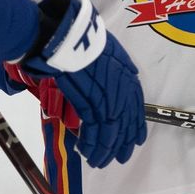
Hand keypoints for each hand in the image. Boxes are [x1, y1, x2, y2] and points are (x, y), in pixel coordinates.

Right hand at [19, 0, 146, 168]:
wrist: (59, 32)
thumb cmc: (76, 36)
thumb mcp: (103, 44)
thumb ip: (116, 62)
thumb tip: (128, 74)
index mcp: (125, 71)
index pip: (136, 105)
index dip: (136, 125)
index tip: (135, 140)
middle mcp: (121, 85)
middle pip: (125, 121)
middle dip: (121, 142)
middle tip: (118, 158)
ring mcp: (106, 93)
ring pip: (111, 129)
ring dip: (104, 148)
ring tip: (98, 161)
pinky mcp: (88, 100)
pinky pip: (95, 128)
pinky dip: (92, 143)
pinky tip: (87, 152)